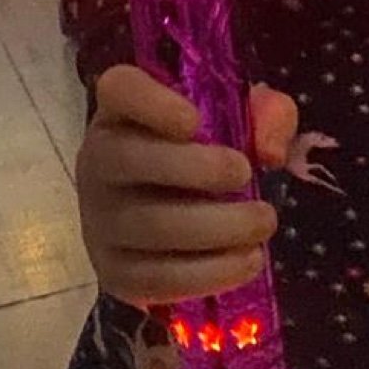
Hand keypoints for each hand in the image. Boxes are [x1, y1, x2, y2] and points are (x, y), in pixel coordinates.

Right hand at [76, 63, 298, 306]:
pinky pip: (155, 278)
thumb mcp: (240, 118)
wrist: (172, 208)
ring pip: (148, 226)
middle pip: (129, 159)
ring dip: (215, 228)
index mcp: (122, 109)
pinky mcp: (113, 271)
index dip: (151, 102)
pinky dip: (208, 274)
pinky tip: (247, 261)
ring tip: (263, 224)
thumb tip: (270, 152)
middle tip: (247, 175)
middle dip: (196, 169)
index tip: (194, 120)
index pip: (120, 90)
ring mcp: (98, 220)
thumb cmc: (205, 149)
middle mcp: (97, 160)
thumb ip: (266, 116)